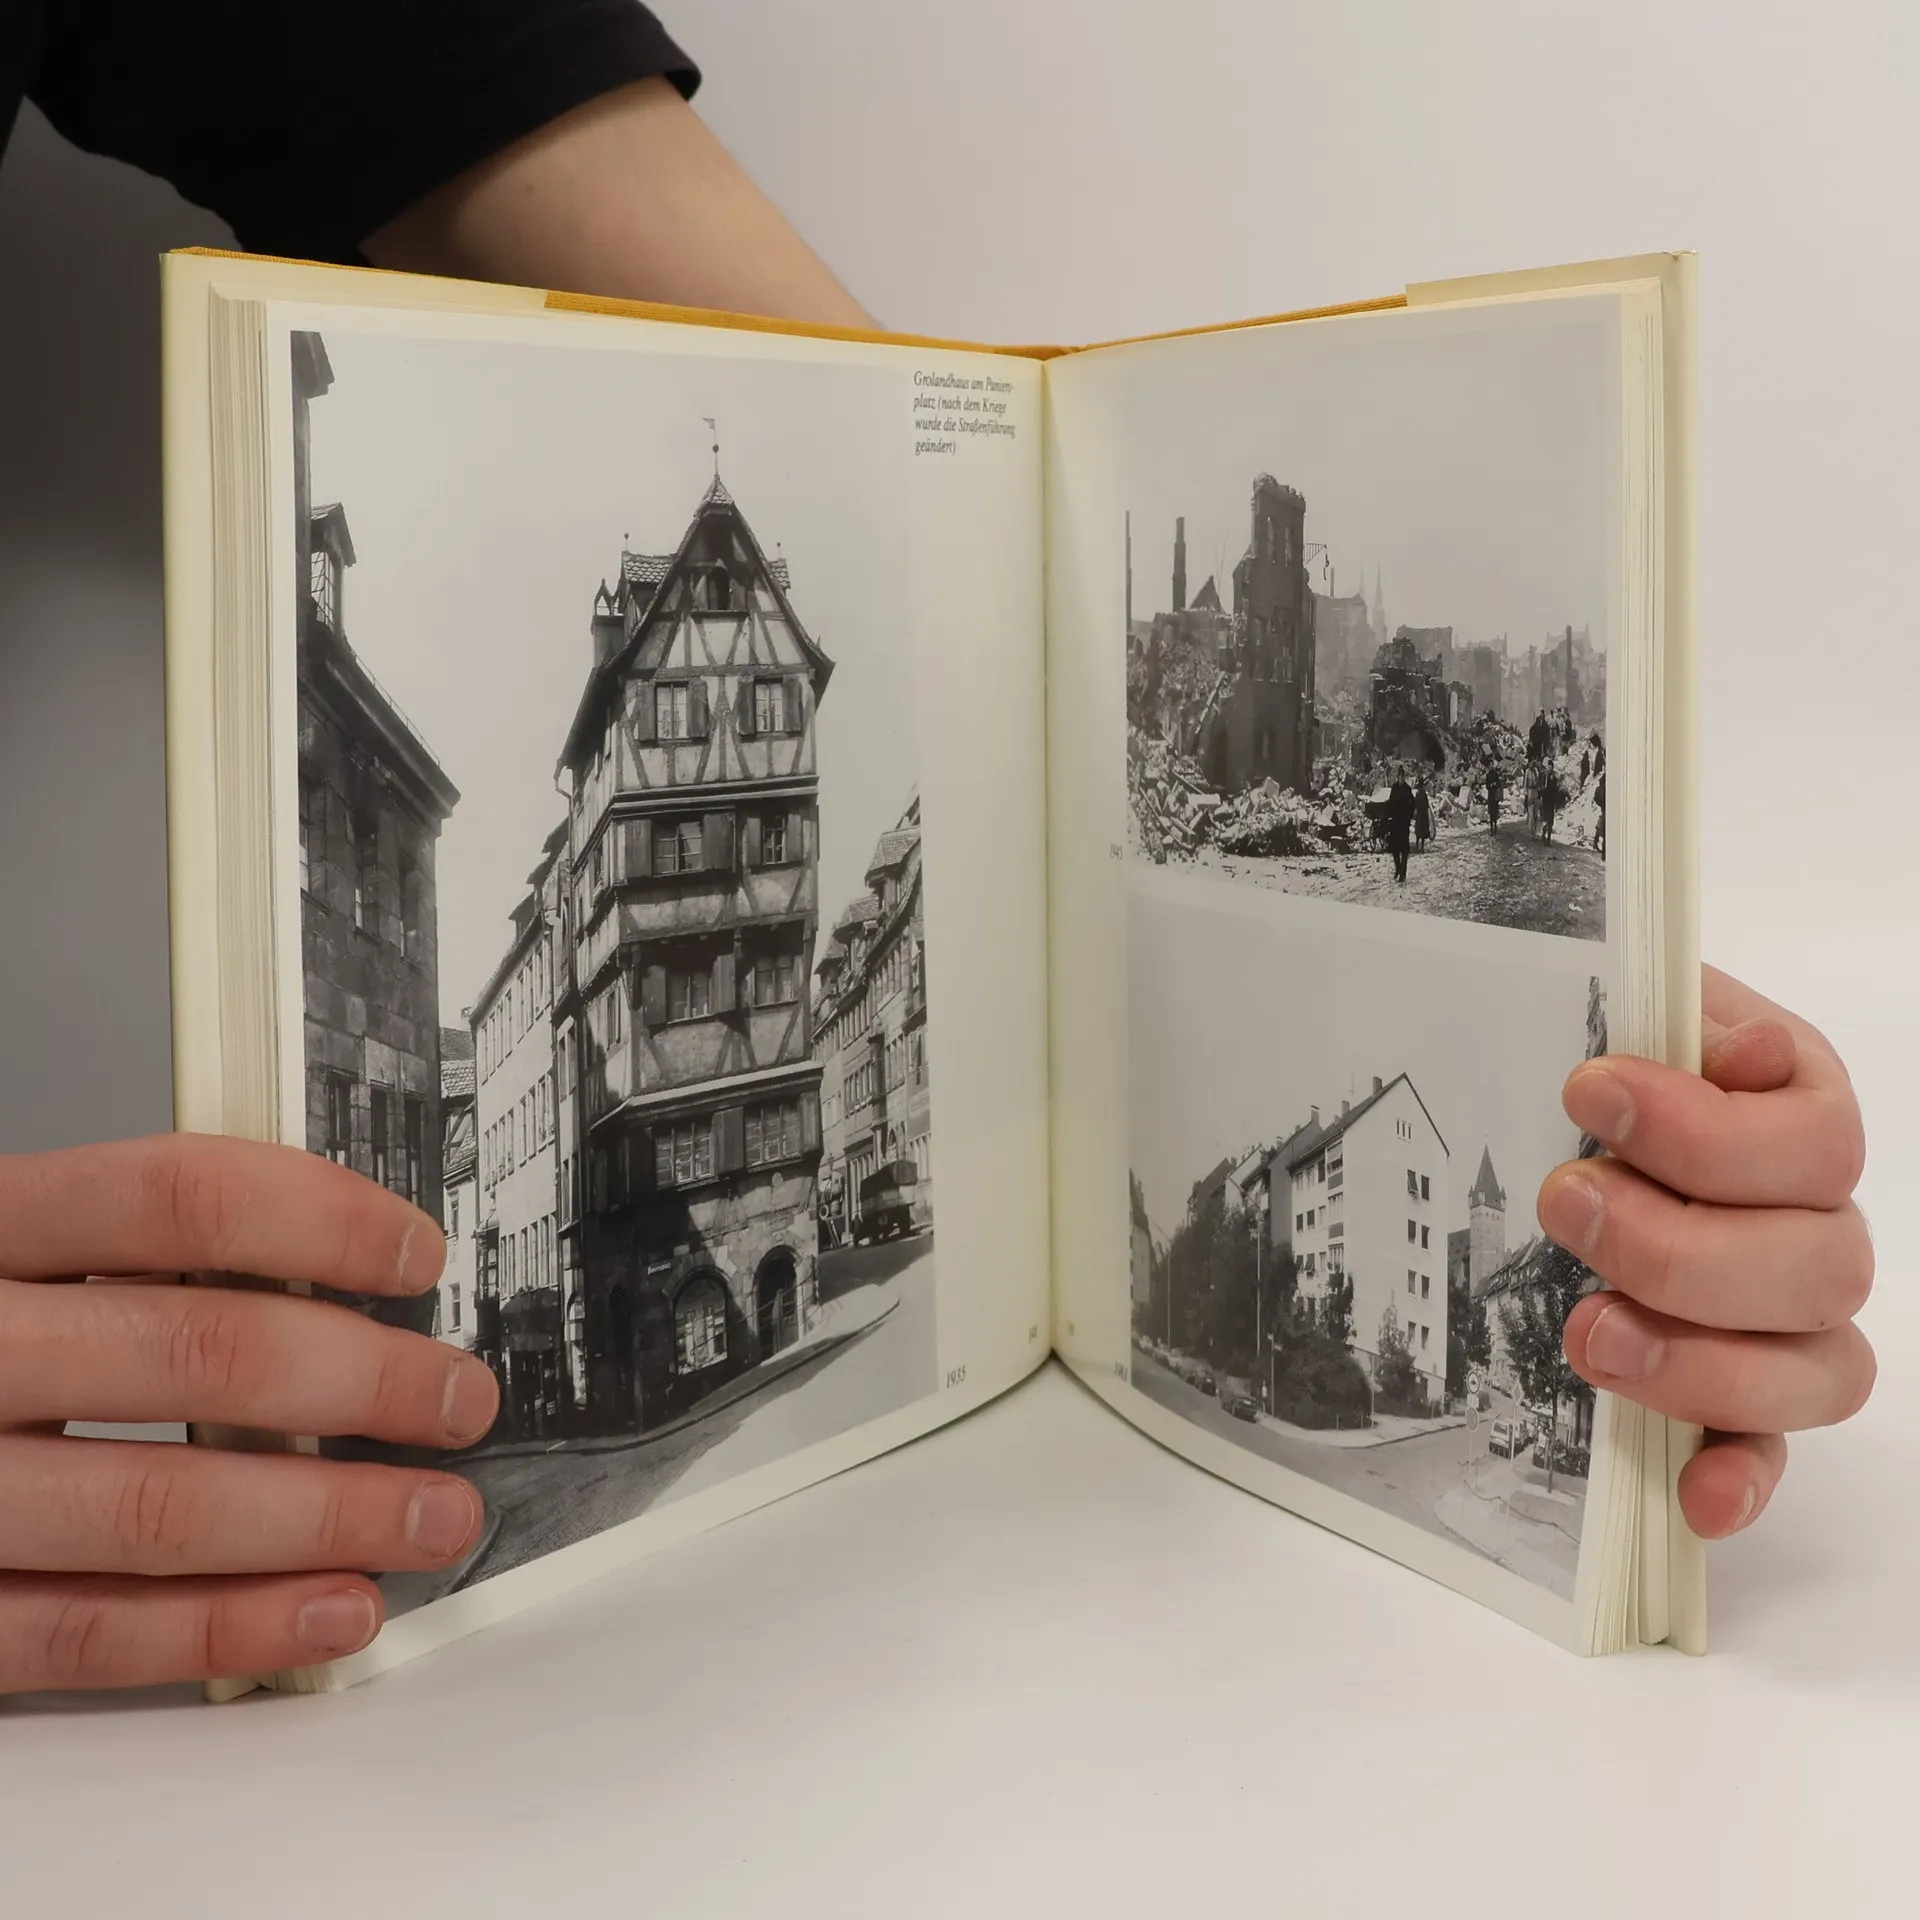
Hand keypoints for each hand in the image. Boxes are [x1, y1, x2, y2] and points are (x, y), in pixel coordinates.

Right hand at [0, 1134, 499, 1692]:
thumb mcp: (0, 1250)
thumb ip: (123, 1253)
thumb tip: (333, 1267)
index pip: (176, 1199)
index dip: (320, 1221)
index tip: (416, 1257)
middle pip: (198, 1354)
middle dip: (365, 1384)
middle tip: (459, 1401)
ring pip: (161, 1506)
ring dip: (331, 1517)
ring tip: (434, 1517)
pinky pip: (88, 1633)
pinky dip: (228, 1629)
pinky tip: (332, 1609)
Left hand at [1538, 966, 1872, 1538]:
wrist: (1572, 1099)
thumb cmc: (1607, 1053)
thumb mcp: (1630, 1006)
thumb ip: (1679, 1016)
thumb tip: (1743, 1052)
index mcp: (1801, 1111)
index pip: (1815, 1144)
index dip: (1704, 1132)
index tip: (1589, 1091)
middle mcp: (1818, 1221)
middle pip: (1818, 1268)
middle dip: (1678, 1246)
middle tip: (1565, 1204)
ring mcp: (1791, 1316)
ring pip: (1813, 1370)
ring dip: (1698, 1360)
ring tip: (1586, 1330)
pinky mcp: (1742, 1391)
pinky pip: (1769, 1448)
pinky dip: (1738, 1475)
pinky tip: (1691, 1496)